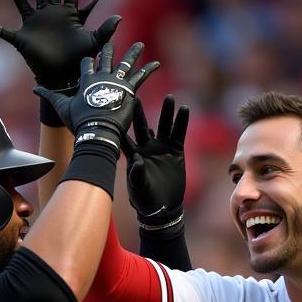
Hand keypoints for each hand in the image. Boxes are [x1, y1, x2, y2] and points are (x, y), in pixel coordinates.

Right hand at [0, 0, 120, 90]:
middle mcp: (49, 14)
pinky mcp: (22, 37)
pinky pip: (4, 33)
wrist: (63, 76)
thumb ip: (105, 30)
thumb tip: (119, 18)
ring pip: (25, 0)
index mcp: (67, 14)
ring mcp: (34, 23)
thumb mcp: (93, 43)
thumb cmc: (78, 60)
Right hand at [34, 42, 159, 153]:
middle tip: (110, 44)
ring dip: (133, 53)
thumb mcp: (61, 107)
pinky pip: (141, 76)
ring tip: (140, 45)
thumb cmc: (79, 121)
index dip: (87, 62)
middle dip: (107, 50)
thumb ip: (49, 95)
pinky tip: (157, 63)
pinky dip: (149, 69)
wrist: (97, 129)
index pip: (86, 65)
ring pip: (126, 63)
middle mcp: (102, 76)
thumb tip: (35, 89)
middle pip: (105, 58)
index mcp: (86, 79)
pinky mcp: (129, 88)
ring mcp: (116, 81)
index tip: (89, 58)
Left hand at [125, 96, 189, 225]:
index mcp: (134, 154)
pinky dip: (182, 122)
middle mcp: (147, 147)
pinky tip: (184, 110)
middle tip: (136, 95)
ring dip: (166, 112)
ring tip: (170, 98)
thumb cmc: (145, 199)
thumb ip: (136, 174)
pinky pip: (179, 134)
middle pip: (142, 125)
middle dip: (139, 111)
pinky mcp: (176, 151)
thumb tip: (135, 160)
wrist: (163, 207)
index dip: (121, 124)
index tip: (117, 110)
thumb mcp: (138, 188)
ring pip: (163, 126)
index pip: (125, 136)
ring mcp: (162, 148)